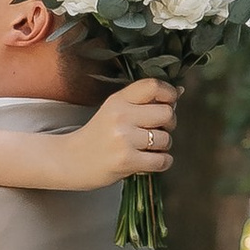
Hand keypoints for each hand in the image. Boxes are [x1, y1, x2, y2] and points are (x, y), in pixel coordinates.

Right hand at [49, 78, 174, 189]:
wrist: (69, 160)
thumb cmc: (97, 136)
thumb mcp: (115, 110)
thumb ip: (144, 101)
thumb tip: (180, 91)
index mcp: (118, 100)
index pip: (153, 86)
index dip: (169, 93)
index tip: (169, 103)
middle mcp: (121, 116)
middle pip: (167, 113)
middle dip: (169, 124)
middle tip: (156, 131)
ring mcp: (123, 139)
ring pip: (165, 139)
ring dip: (162, 147)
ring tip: (145, 149)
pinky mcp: (126, 160)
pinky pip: (162, 160)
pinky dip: (161, 163)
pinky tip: (149, 162)